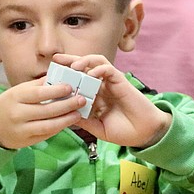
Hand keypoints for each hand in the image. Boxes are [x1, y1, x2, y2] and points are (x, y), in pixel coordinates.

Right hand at [0, 78, 88, 149]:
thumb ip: (38, 86)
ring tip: (78, 114)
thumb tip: (60, 76)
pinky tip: (68, 122)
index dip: (55, 90)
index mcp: (15, 97)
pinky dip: (58, 128)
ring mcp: (22, 129)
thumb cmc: (8, 104)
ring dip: (66, 120)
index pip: (38, 93)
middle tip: (81, 100)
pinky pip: (46, 134)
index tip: (70, 87)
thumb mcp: (18, 91)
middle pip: (46, 110)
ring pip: (48, 125)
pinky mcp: (27, 141)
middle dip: (66, 105)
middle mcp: (18, 114)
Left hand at [53, 53, 171, 148]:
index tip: (49, 77)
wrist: (143, 133)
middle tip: (56, 59)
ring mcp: (111, 83)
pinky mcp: (121, 81)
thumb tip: (63, 115)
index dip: (64, 77)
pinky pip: (108, 69)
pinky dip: (98, 69)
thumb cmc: (123, 131)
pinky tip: (91, 74)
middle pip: (84, 67)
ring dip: (83, 61)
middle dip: (69, 61)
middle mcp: (101, 86)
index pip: (77, 81)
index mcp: (94, 96)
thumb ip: (83, 120)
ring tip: (73, 66)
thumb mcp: (97, 128)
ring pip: (96, 63)